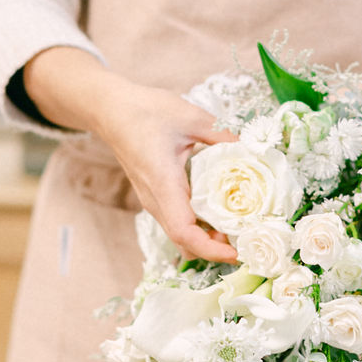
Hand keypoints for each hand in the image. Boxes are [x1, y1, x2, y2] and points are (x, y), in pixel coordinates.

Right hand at [22, 47, 239, 262]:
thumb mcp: (190, 117)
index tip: (235, 252)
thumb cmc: (145, 112)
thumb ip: (222, 135)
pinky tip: (218, 210)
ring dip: (206, 238)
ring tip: (237, 227)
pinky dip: (198, 225)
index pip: (184, 231)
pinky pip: (176, 220)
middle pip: (184, 241)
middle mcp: (155, 199)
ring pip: (179, 234)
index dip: (210, 249)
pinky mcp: (154, 195)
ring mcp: (152, 199)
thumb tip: (252, 149)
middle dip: (214, 248)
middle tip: (245, 238)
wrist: (110, 110)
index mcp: (163, 183)